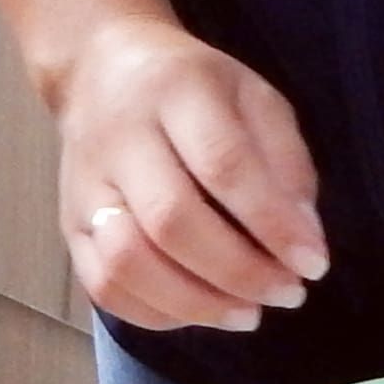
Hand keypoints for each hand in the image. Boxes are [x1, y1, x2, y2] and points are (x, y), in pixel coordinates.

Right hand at [50, 19, 325, 330]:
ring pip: (126, 262)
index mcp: (176, 92)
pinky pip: (102, 285)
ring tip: (247, 313)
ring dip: (195, 303)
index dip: (272, 222)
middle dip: (239, 271)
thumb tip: (304, 240)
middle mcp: (120, 139)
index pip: (222, 164)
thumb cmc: (192, 87)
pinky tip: (199, 311)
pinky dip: (156, 313)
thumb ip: (286, 161)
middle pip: (170, 220)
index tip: (314, 264)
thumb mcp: (253, 95)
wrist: (96, 70)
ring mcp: (85, 186)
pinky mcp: (69, 225)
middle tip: (287, 294)